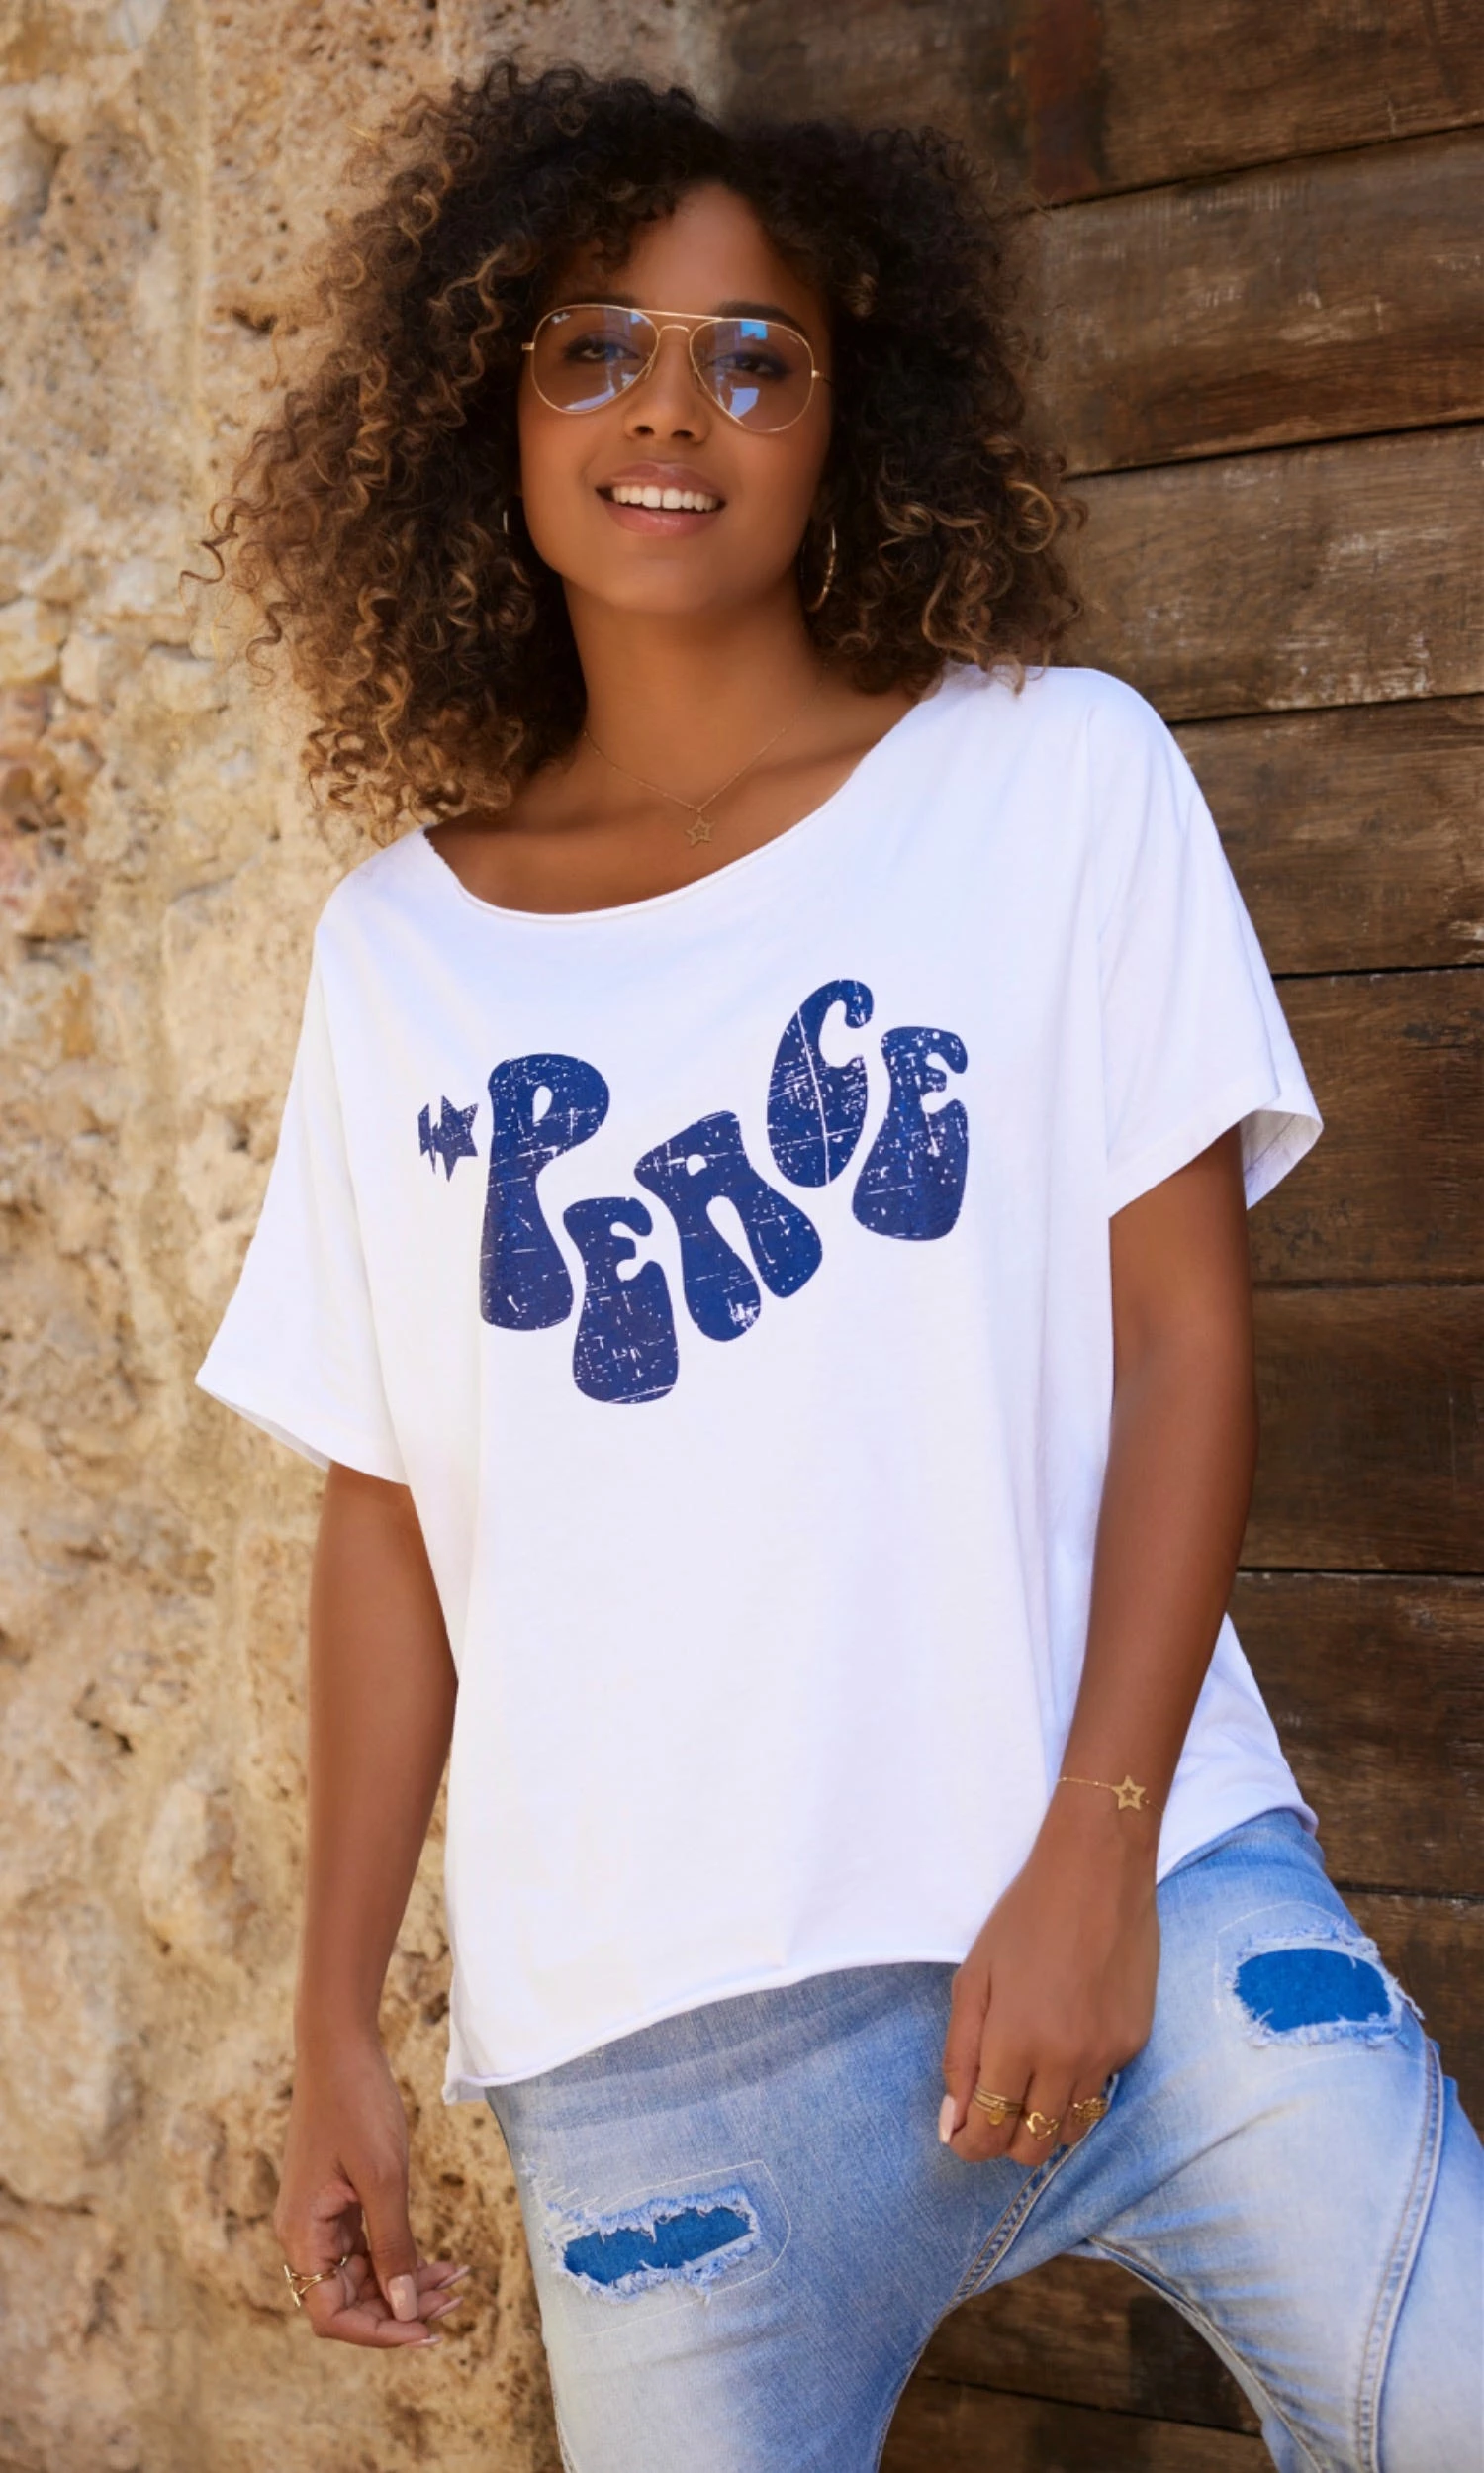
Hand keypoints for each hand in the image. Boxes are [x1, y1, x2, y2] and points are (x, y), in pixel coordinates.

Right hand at [274, 2032, 466, 2348]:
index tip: (426, 2329)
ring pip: (364, 2274)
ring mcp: (322, 2217)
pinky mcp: (339, 2201)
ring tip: (457, 2282)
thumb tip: (404, 2309)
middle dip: (401, 2307)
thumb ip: (393, 2245)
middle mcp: (305, 2234)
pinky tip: (441, 2260)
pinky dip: (402, 2256)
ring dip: (407, 2283)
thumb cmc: (356, 2103)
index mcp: (302, 2234)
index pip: (332, 2314)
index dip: (377, 2332)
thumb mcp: (383, 2177)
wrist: (341, 2046)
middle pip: (350, 2299)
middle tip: (455, 2302)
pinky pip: (369, 2246)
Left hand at [940, 1789, 1159, 2167]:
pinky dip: (1077, 2088)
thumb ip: (960, 2054)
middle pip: (1032, 2148)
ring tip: (1029, 2084)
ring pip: (1072, 2131)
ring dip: (1044, 2122)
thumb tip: (953, 2121)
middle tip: (992, 2107)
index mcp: (1017, 2042)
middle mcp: (1066, 2060)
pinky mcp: (1135, 2043)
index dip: (969, 2144)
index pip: (989, 2133)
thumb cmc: (1025, 1916)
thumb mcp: (974, 1978)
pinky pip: (1101, 2092)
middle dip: (1003, 2140)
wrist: (1098, 1872)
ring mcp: (1107, 2055)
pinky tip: (1065, 2047)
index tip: (960, 2133)